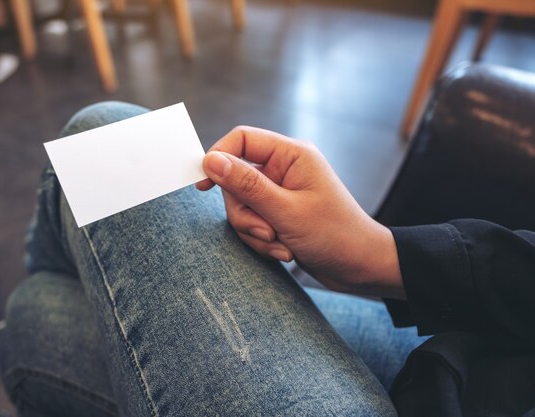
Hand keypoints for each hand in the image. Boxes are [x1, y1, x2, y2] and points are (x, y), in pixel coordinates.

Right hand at [196, 126, 404, 298]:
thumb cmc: (335, 235)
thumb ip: (246, 185)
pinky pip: (253, 222)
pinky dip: (263, 241)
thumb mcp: (286, 211)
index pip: (242, 139)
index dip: (218, 158)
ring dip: (255, 232)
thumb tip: (211, 161)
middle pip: (236, 180)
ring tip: (281, 246)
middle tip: (267, 232)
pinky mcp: (279, 214)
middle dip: (245, 213)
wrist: (361, 268)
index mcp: (291, 155)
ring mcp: (281, 193)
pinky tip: (285, 252)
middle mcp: (284, 169)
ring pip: (242, 206)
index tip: (203, 185)